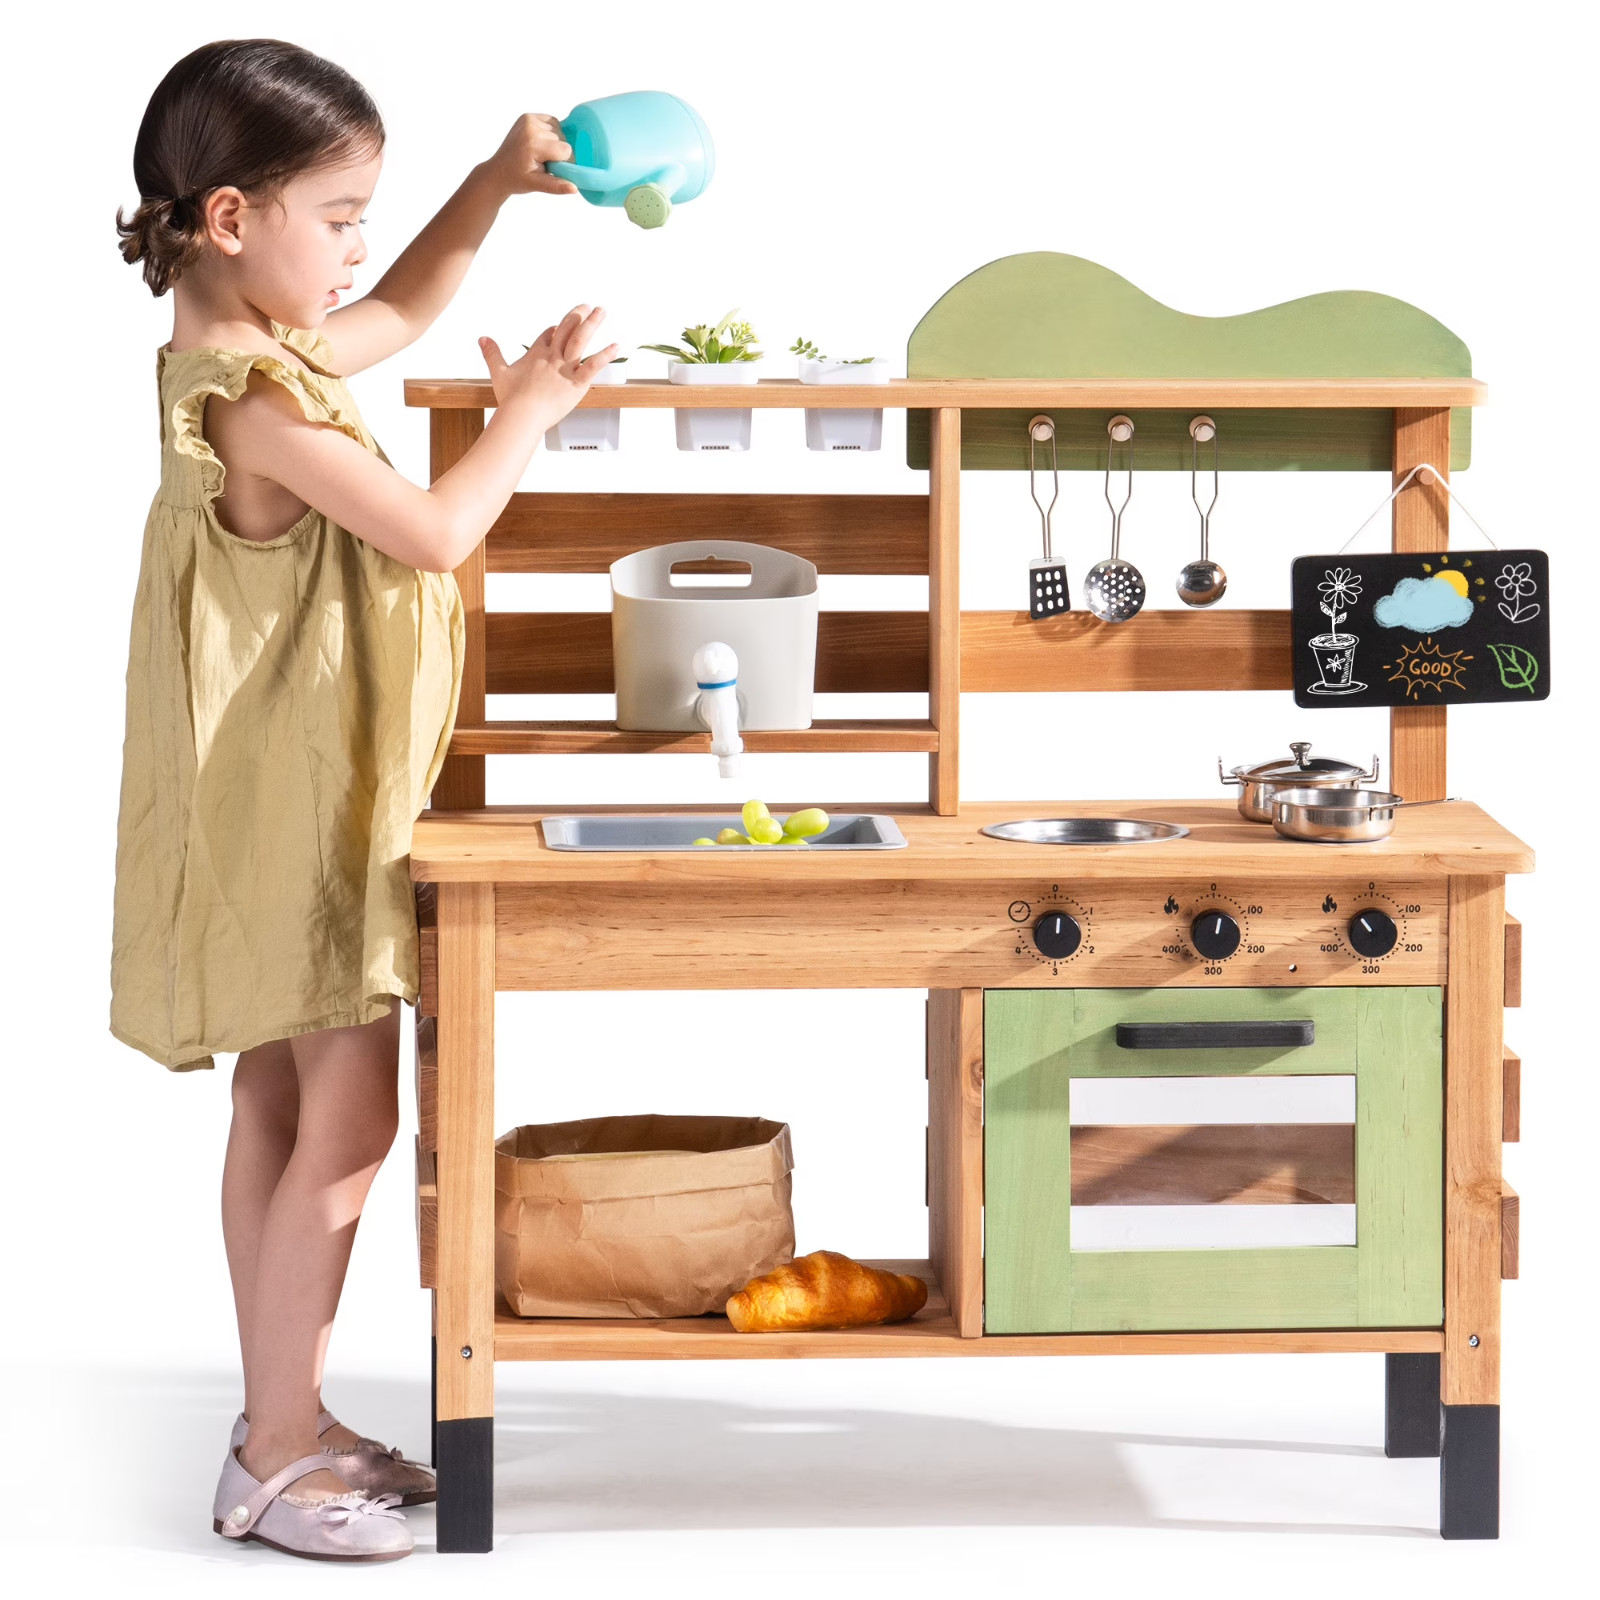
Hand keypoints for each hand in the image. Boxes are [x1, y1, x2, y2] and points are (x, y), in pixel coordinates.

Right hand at [479, 306, 618, 421]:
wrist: (522, 415)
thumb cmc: (511, 398)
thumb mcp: (499, 372)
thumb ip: (492, 353)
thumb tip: (482, 337)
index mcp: (536, 354)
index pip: (549, 335)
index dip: (556, 330)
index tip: (561, 326)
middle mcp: (552, 357)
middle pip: (566, 330)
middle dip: (577, 316)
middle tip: (587, 306)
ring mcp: (565, 368)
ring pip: (580, 340)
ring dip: (592, 323)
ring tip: (601, 310)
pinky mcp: (577, 383)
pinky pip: (594, 365)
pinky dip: (606, 355)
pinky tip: (617, 345)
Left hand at [485, 113, 578, 196]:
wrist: (498, 171)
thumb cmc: (517, 179)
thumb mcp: (537, 185)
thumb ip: (557, 185)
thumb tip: (575, 188)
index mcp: (533, 143)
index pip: (565, 150)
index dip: (563, 163)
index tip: (552, 170)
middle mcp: (530, 126)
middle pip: (562, 140)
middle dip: (557, 153)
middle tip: (542, 163)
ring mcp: (528, 119)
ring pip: (559, 131)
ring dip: (554, 143)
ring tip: (540, 154)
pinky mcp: (528, 116)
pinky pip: (552, 122)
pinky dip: (551, 133)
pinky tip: (541, 143)